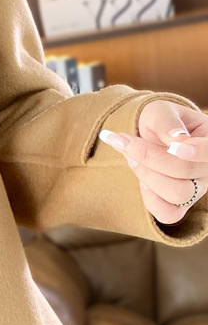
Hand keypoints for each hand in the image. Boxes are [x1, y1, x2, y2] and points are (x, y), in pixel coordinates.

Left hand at [98, 100, 207, 225]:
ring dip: (146, 175)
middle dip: (148, 156)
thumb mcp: (158, 110)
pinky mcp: (180, 206)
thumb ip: (166, 120)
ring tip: (130, 157)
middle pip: (185, 172)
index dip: (194, 152)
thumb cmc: (158, 122)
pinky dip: (150, 198)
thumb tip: (177, 139)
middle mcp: (207, 168)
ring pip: (177, 194)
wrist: (148, 137)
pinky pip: (168, 214)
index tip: (173, 146)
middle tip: (124, 141)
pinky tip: (140, 179)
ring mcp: (196, 189)